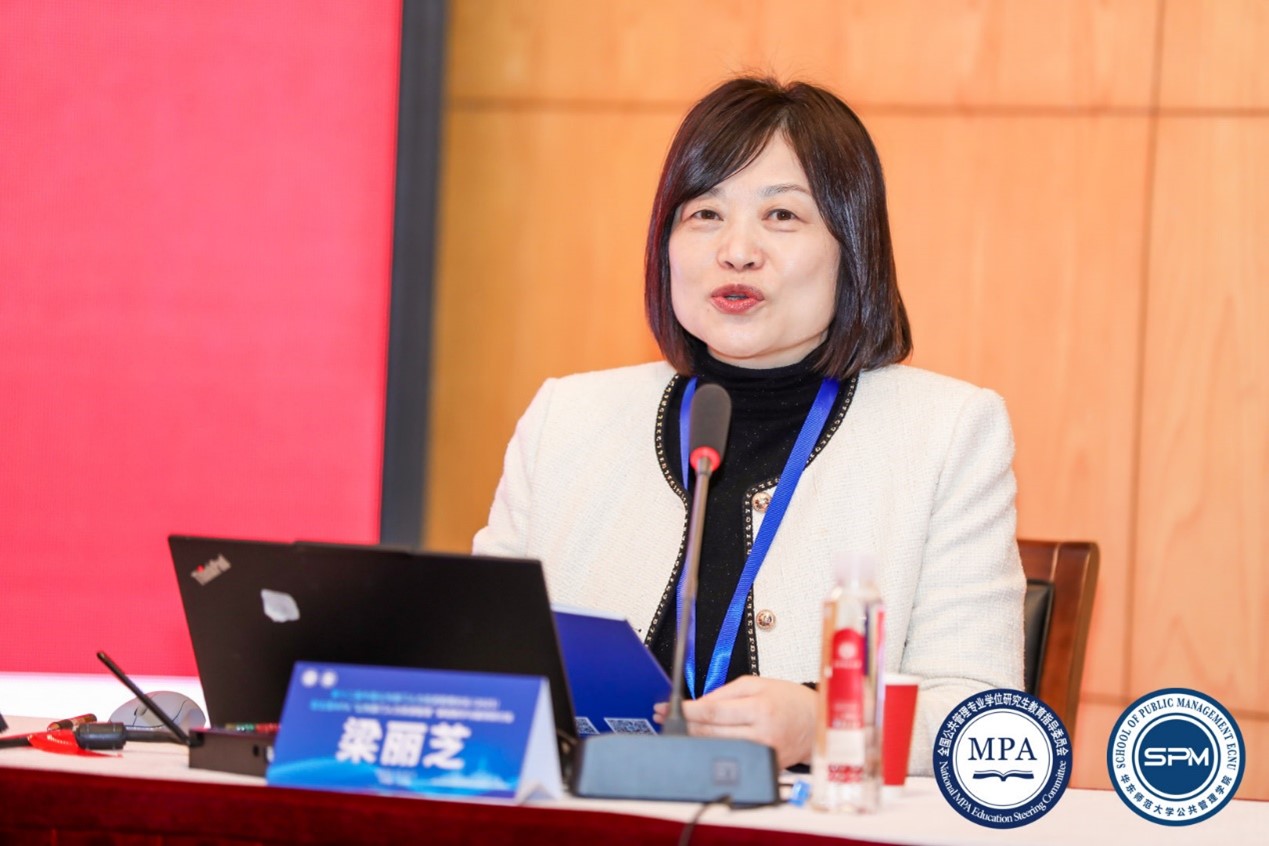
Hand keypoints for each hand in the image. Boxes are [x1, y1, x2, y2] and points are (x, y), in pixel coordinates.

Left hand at [653, 676, 816, 768]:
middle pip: (710, 734)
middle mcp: (761, 735)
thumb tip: (698, 704)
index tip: (669, 708)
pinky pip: (733, 760)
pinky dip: (714, 752)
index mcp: (759, 709)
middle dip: (684, 725)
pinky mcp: (764, 768)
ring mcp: (762, 755)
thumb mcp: (756, 683)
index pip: (712, 713)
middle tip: (666, 718)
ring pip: (717, 749)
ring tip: (678, 730)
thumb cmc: (789, 699)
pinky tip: (702, 744)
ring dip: (694, 740)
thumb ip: (724, 693)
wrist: (817, 721)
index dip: (686, 711)